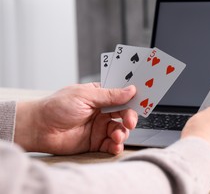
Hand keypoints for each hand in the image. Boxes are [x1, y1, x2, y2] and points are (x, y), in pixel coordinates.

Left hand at [14, 83, 137, 154]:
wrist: (38, 128)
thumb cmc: (57, 106)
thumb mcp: (85, 96)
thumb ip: (109, 95)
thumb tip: (130, 90)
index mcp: (100, 95)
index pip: (121, 94)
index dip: (133, 97)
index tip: (143, 99)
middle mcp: (102, 110)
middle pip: (125, 113)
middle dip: (130, 117)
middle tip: (130, 122)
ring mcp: (100, 126)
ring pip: (121, 129)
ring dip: (123, 133)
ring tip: (117, 136)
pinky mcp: (96, 141)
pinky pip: (112, 144)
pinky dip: (117, 146)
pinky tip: (115, 145)